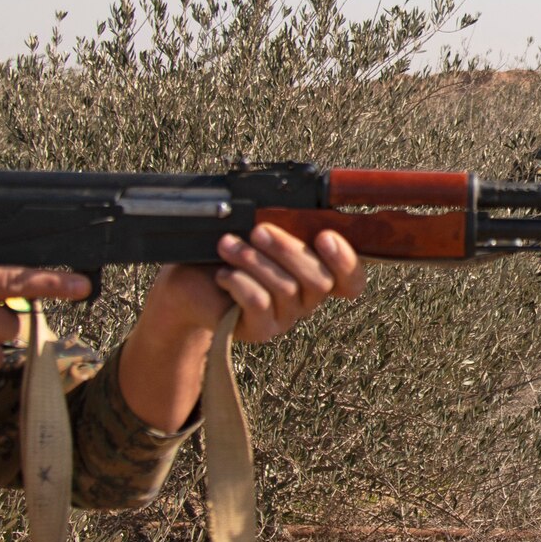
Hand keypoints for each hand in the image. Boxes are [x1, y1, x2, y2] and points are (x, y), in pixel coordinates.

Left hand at [118, 227, 365, 431]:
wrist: (188, 281)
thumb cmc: (226, 252)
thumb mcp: (255, 232)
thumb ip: (282, 225)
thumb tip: (293, 211)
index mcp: (314, 270)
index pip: (352, 279)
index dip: (347, 260)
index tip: (324, 236)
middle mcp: (307, 298)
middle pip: (320, 280)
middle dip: (288, 250)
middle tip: (258, 231)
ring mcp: (286, 317)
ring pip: (286, 289)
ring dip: (254, 260)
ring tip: (227, 245)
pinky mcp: (261, 330)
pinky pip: (260, 304)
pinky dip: (239, 282)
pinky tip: (222, 273)